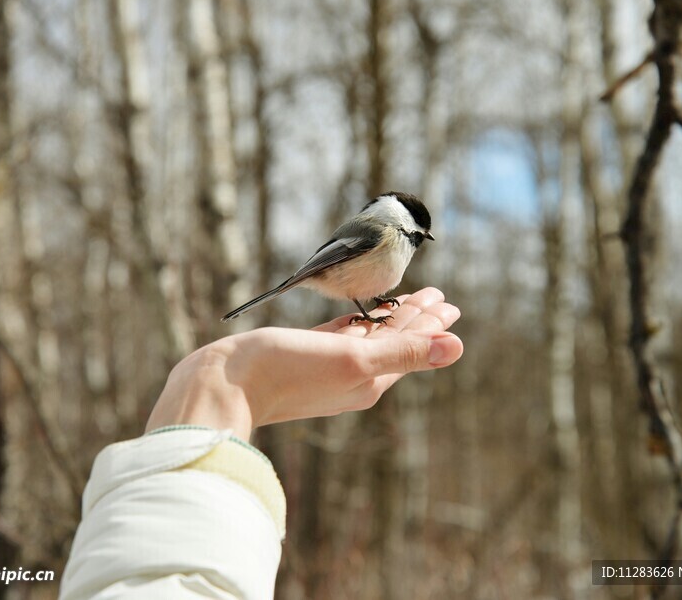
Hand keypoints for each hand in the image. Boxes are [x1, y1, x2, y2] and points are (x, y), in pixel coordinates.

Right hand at [145, 287, 462, 438]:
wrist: (224, 386)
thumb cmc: (286, 371)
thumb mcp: (353, 360)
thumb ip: (406, 353)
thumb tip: (457, 347)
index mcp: (369, 381)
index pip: (411, 346)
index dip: (431, 323)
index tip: (449, 304)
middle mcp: (353, 377)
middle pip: (395, 341)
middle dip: (417, 318)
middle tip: (438, 296)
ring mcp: (327, 368)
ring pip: (369, 338)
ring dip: (391, 317)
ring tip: (408, 299)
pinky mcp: (302, 356)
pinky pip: (339, 338)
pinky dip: (356, 324)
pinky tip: (360, 316)